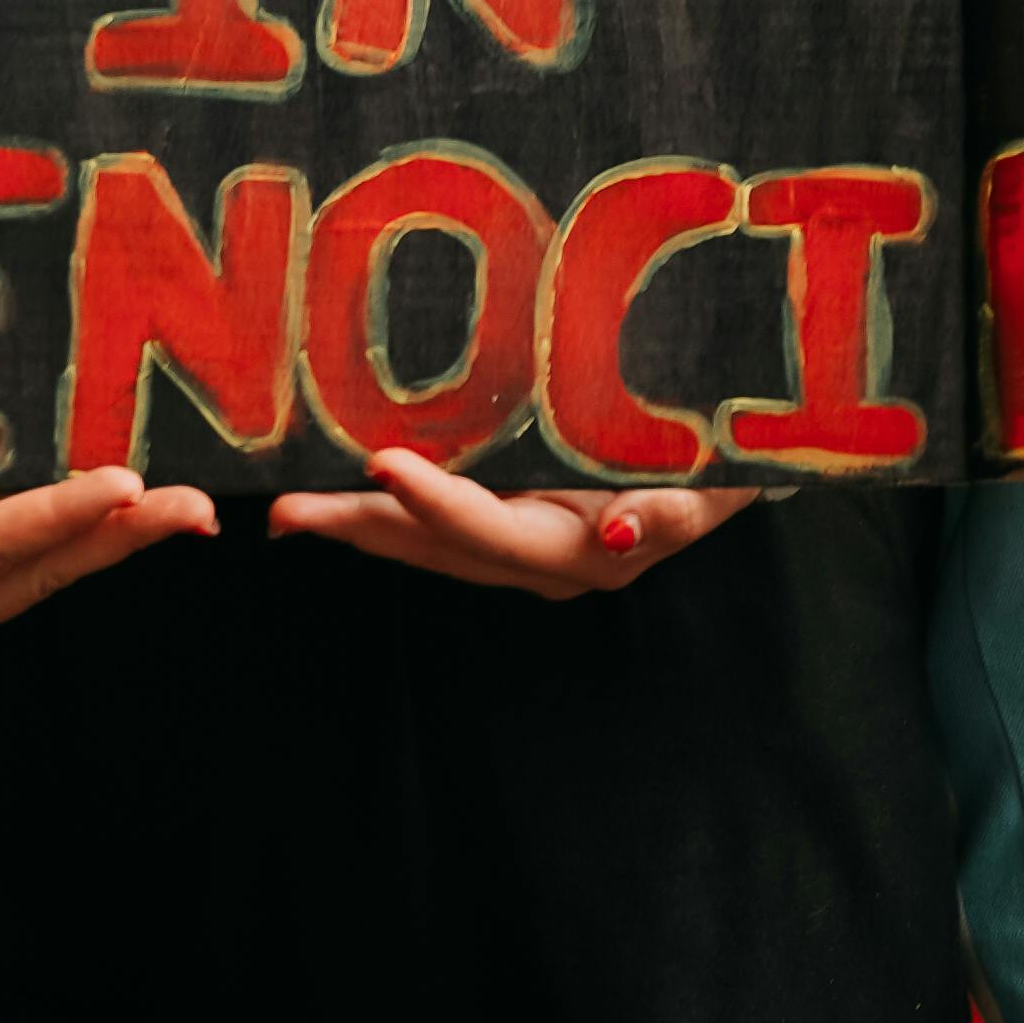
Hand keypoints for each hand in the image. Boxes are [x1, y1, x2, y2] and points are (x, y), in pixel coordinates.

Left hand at [269, 447, 759, 596]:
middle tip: (284, 509)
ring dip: (360, 525)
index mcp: (583, 549)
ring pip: (429, 545)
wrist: (740, 467)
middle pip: (438, 547)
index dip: (436, 502)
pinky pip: (443, 530)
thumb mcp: (714, 485)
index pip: (492, 529)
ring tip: (292, 508)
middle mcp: (546, 561)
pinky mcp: (520, 532)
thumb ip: (666, 515)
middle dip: (360, 526)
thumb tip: (609, 533)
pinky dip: (393, 517)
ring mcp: (528, 552)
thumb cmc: (724, 460)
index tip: (381, 463)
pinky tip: (348, 504)